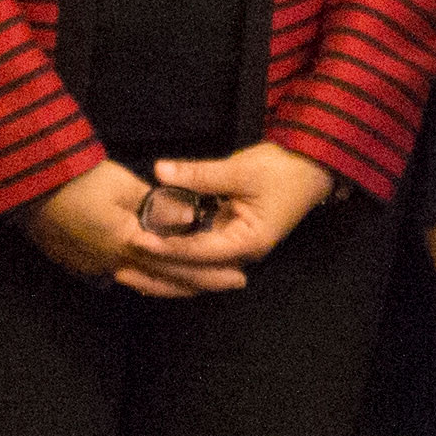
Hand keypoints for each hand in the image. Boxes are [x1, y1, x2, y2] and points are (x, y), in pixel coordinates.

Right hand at [24, 162, 234, 298]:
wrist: (25, 186)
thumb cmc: (74, 177)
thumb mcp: (121, 183)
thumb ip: (157, 205)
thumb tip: (190, 220)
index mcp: (125, 243)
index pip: (178, 263)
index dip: (209, 271)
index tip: (238, 273)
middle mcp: (111, 263)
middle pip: (164, 280)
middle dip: (199, 283)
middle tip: (231, 284)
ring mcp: (93, 268)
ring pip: (141, 284)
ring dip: (172, 287)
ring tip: (198, 287)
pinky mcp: (79, 264)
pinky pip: (119, 279)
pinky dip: (144, 281)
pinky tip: (153, 279)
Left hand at [144, 143, 334, 274]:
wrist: (312, 166)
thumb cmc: (284, 170)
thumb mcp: (242, 169)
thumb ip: (200, 174)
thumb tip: (160, 171)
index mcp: (248, 243)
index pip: (200, 252)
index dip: (168, 247)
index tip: (138, 240)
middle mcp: (241, 253)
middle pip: (195, 269)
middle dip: (159, 267)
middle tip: (123, 261)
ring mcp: (235, 246)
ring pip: (195, 264)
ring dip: (164, 264)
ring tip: (128, 264)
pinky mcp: (229, 236)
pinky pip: (198, 249)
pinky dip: (175, 249)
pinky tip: (149, 248)